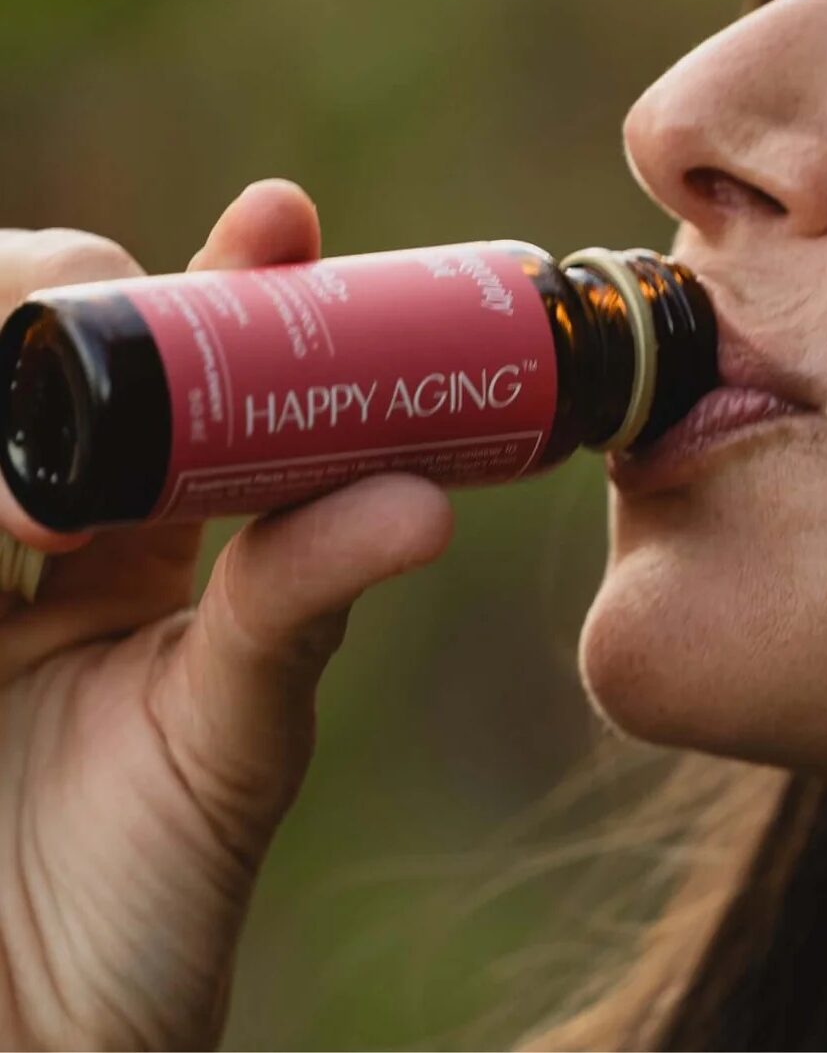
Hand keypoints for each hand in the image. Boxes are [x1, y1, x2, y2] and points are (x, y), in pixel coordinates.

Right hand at [0, 180, 454, 1049]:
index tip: (280, 216)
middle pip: (44, 335)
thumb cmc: (140, 901)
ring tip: (31, 512)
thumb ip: (299, 603)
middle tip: (93, 323)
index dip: (225, 278)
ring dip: (1, 386)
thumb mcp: (231, 734)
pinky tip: (2, 520)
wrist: (28, 1030)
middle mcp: (46, 525)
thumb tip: (422, 501)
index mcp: (147, 537)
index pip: (186, 367)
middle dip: (70, 301)